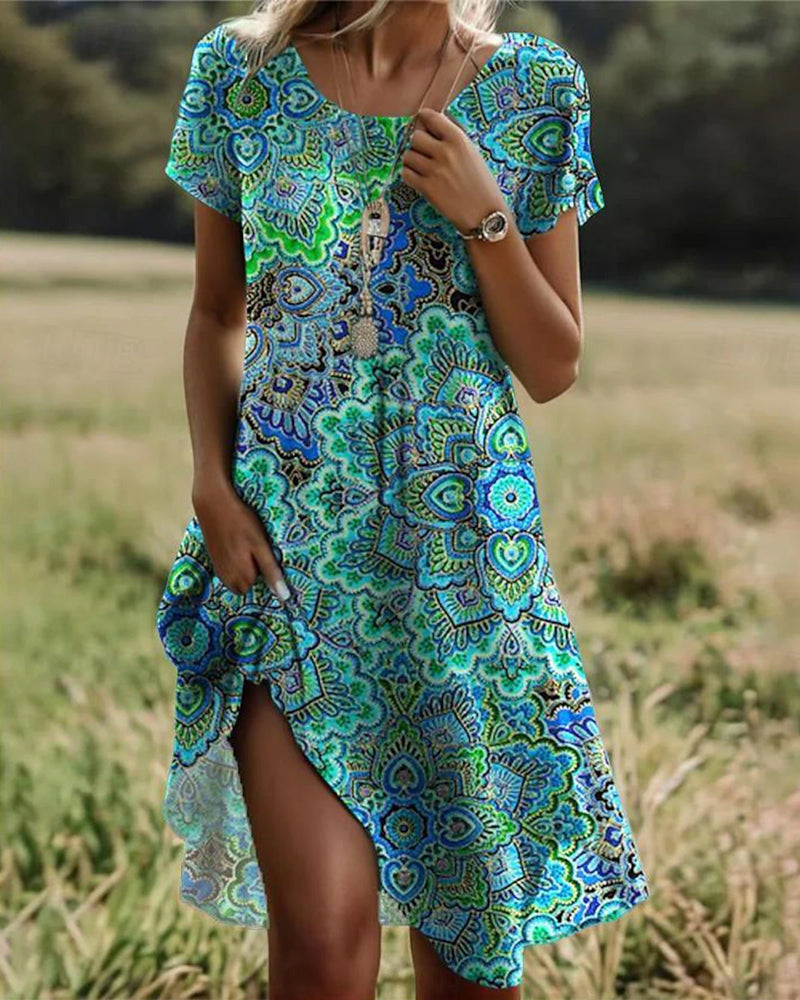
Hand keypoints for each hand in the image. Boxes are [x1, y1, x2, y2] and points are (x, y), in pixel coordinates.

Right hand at [191, 478, 289, 601]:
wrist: (213, 504)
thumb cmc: (241, 523)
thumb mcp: (261, 546)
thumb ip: (271, 572)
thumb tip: (284, 597)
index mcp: (242, 578)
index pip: (261, 587)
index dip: (266, 572)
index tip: (266, 555)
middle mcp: (228, 579)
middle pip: (249, 584)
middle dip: (255, 571)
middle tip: (257, 549)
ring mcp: (219, 570)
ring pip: (238, 577)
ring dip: (244, 566)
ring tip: (247, 546)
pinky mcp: (214, 560)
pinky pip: (229, 569)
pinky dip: (234, 561)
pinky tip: (236, 544)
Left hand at [400, 106, 505, 233]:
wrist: (485, 213)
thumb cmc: (481, 183)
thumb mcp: (472, 153)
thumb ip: (453, 137)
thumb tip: (433, 123)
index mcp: (458, 139)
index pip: (430, 117)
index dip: (424, 120)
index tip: (424, 125)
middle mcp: (445, 151)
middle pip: (415, 136)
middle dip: (418, 145)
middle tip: (426, 153)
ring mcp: (434, 170)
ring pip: (408, 155)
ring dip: (412, 161)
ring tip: (423, 168)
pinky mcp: (426, 188)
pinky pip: (405, 174)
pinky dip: (410, 176)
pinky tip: (419, 179)